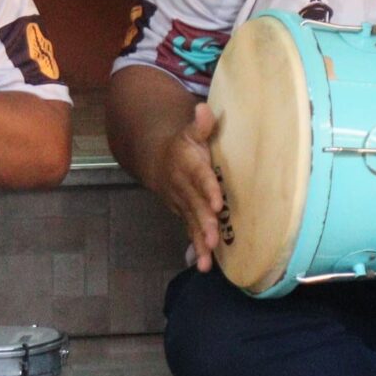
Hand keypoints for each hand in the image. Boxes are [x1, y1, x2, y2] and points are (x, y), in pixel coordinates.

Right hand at [157, 103, 227, 270]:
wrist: (158, 160)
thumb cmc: (184, 145)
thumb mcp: (190, 131)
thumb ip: (201, 125)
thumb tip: (204, 109)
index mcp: (189, 165)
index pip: (200, 177)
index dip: (208, 189)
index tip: (217, 203)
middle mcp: (184, 187)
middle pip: (195, 207)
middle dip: (205, 224)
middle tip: (215, 239)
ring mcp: (183, 204)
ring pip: (192, 224)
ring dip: (200, 242)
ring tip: (207, 261)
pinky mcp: (184, 215)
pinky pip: (191, 233)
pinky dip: (197, 249)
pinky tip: (204, 266)